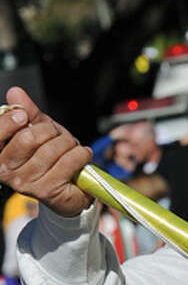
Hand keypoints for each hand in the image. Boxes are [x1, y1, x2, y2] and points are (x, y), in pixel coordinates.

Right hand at [0, 88, 92, 217]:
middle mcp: (7, 171)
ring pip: (50, 150)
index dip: (12, 119)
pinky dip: (80, 154)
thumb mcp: (38, 130)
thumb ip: (27, 112)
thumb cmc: (50, 158)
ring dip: (67, 143)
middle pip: (28, 138)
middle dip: (49, 130)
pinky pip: (67, 163)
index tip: (24, 116)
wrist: (68, 190)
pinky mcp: (47, 192)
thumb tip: (15, 92)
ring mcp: (26, 183)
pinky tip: (83, 155)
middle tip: (57, 134)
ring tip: (72, 146)